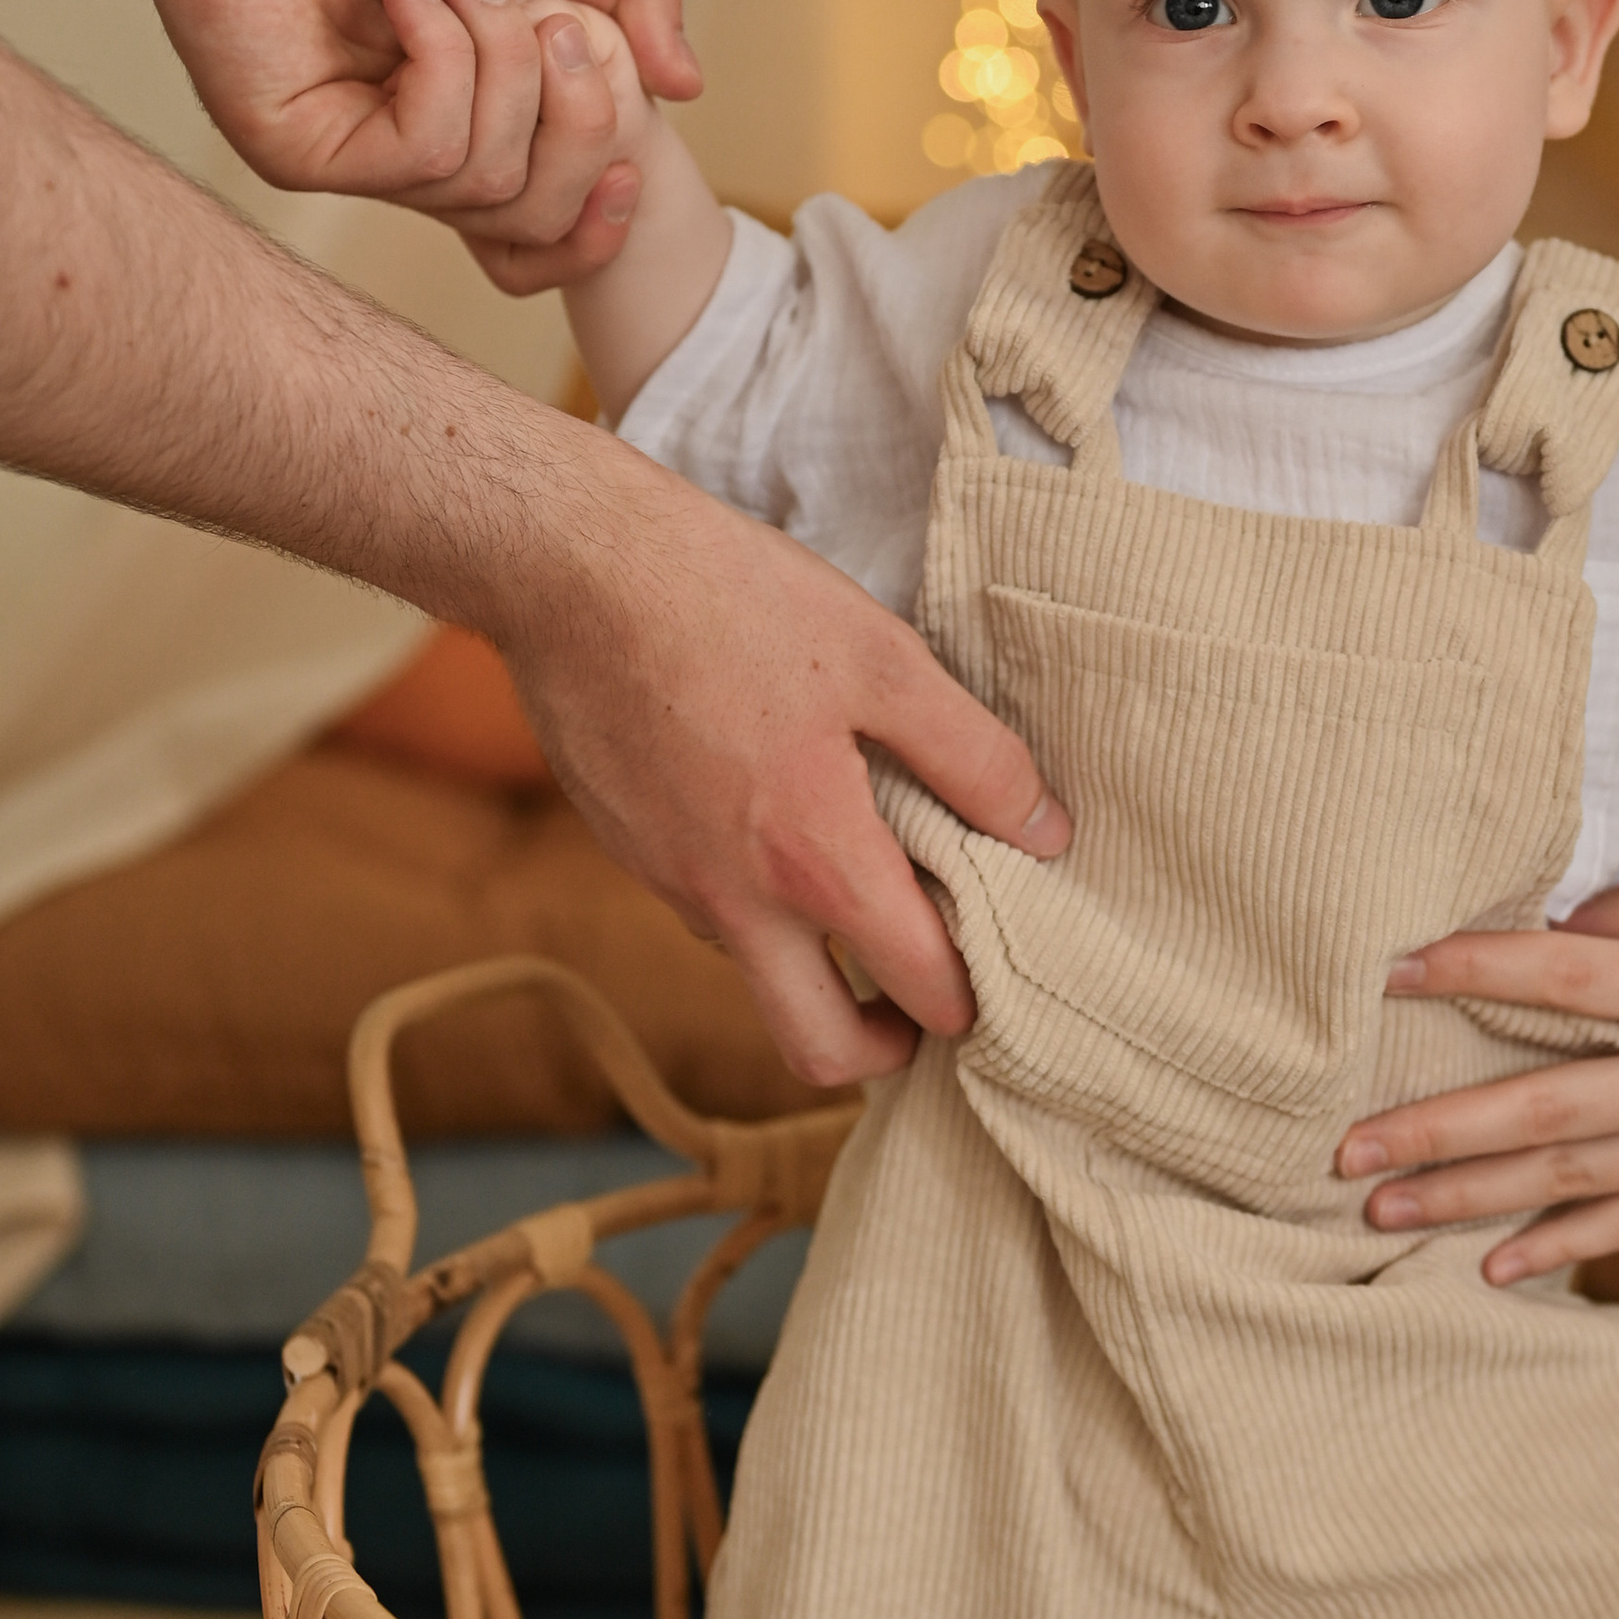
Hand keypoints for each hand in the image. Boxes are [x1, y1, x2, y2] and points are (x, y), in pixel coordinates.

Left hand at [129, 0, 699, 246]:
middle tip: (544, 13)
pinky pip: (429, 154)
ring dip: (500, 60)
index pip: (541, 239)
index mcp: (464, 128)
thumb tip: (687, 89)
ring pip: (490, 180)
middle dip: (576, 111)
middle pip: (541, 216)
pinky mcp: (301, 154)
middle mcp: (407, 163)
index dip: (600, 220)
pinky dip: (443, 61)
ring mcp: (353, 164)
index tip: (640, 152)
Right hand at [512, 453, 1072, 1083]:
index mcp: (815, 860)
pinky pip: (710, 912)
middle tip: (924, 1005)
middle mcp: (737, 902)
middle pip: (818, 1050)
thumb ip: (975, 758)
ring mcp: (671, 884)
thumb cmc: (732, 600)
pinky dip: (758, 902)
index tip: (1000, 973)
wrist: (570, 568)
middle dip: (883, 1049)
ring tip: (866, 882)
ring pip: (758, 975)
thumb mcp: (884, 660)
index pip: (919, 986)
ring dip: (816, 965)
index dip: (974, 997)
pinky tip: (781, 820)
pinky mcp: (629, 852)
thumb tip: (1048, 833)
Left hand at [1335, 869, 1618, 1281]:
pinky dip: (1565, 1252)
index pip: (1567, 983)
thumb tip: (1565, 927)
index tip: (1394, 970)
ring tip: (1381, 1209)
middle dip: (1435, 1129)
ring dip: (1471, 1200)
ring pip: (1577, 1184)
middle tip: (1340, 1147)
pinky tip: (1495, 1266)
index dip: (1473, 975)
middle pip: (1546, 1110)